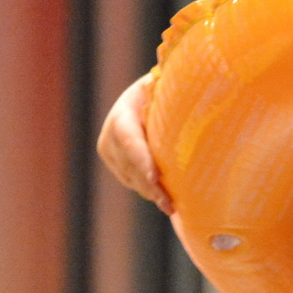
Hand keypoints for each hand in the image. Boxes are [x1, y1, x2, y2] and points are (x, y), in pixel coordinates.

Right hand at [96, 72, 173, 213]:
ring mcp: (110, 154)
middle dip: (150, 186)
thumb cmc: (165, 91)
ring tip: (172, 207)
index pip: (129, 139)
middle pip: (130, 166)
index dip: (141, 160)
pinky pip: (133, 182)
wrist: (148, 97)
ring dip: (152, 193)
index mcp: (123, 115)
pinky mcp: (116, 166)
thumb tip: (182, 85)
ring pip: (131, 179)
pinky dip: (149, 191)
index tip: (155, 177)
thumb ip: (172, 91)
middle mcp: (110, 136)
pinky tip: (167, 201)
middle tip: (169, 203)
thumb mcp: (166, 88)